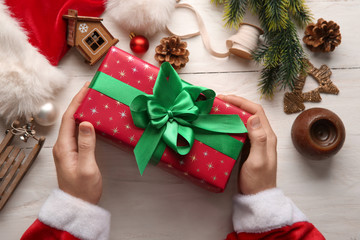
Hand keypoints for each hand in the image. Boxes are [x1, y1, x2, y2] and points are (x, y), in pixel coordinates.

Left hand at [52, 82, 101, 203]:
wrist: (79, 205)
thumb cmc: (83, 189)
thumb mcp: (87, 167)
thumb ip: (86, 145)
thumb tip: (86, 122)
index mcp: (64, 147)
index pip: (69, 118)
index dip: (77, 101)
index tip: (87, 88)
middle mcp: (63, 145)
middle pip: (70, 118)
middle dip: (80, 102)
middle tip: (93, 90)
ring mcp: (68, 149)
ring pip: (74, 124)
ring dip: (83, 110)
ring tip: (94, 100)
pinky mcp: (74, 153)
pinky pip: (78, 132)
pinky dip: (85, 121)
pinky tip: (93, 119)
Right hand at [218, 95, 276, 194]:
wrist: (257, 197)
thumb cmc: (257, 181)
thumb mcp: (258, 161)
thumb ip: (258, 139)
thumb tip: (253, 117)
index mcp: (267, 136)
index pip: (256, 111)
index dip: (242, 102)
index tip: (226, 98)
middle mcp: (262, 135)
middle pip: (250, 113)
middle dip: (235, 104)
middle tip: (218, 101)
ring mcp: (254, 141)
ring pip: (244, 120)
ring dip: (232, 112)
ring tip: (217, 109)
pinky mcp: (247, 147)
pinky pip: (239, 130)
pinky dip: (230, 123)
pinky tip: (221, 124)